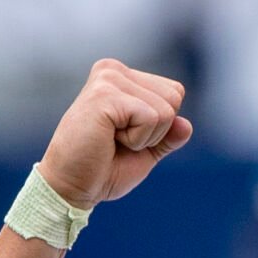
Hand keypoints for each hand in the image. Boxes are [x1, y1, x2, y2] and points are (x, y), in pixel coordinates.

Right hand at [38, 60, 192, 208]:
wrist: (71, 187)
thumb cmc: (104, 169)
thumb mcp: (146, 150)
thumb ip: (168, 136)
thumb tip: (186, 125)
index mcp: (122, 77)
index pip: (174, 93)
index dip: (161, 126)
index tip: (127, 136)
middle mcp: (113, 70)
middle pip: (174, 99)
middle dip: (156, 131)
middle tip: (118, 141)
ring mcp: (108, 79)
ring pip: (165, 111)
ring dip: (144, 138)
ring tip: (111, 140)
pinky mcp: (105, 95)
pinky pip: (151, 118)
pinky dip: (137, 140)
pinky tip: (108, 140)